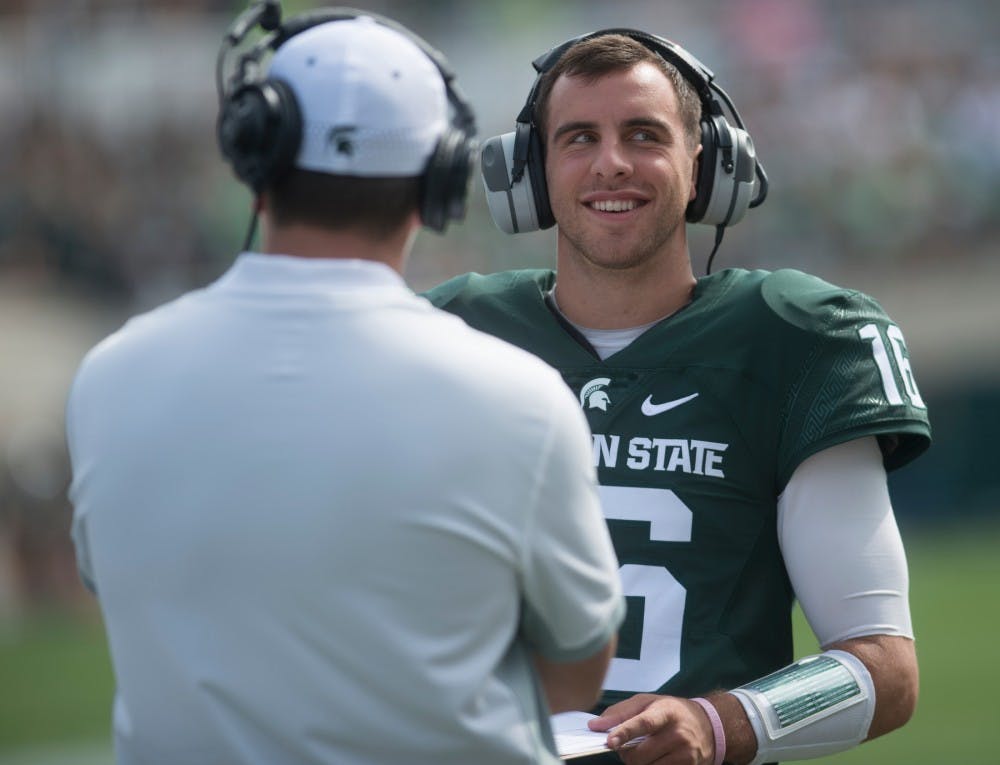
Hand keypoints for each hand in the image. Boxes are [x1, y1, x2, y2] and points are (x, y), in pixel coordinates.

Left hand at [588, 694, 715, 764]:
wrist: (709, 725)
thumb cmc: (672, 711)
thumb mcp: (648, 702)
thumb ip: (620, 712)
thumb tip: (595, 725)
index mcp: (666, 711)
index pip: (643, 723)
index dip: (624, 732)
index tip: (609, 741)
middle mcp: (678, 733)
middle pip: (641, 754)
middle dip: (626, 753)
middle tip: (626, 746)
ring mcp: (686, 753)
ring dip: (638, 763)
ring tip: (643, 750)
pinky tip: (655, 758)